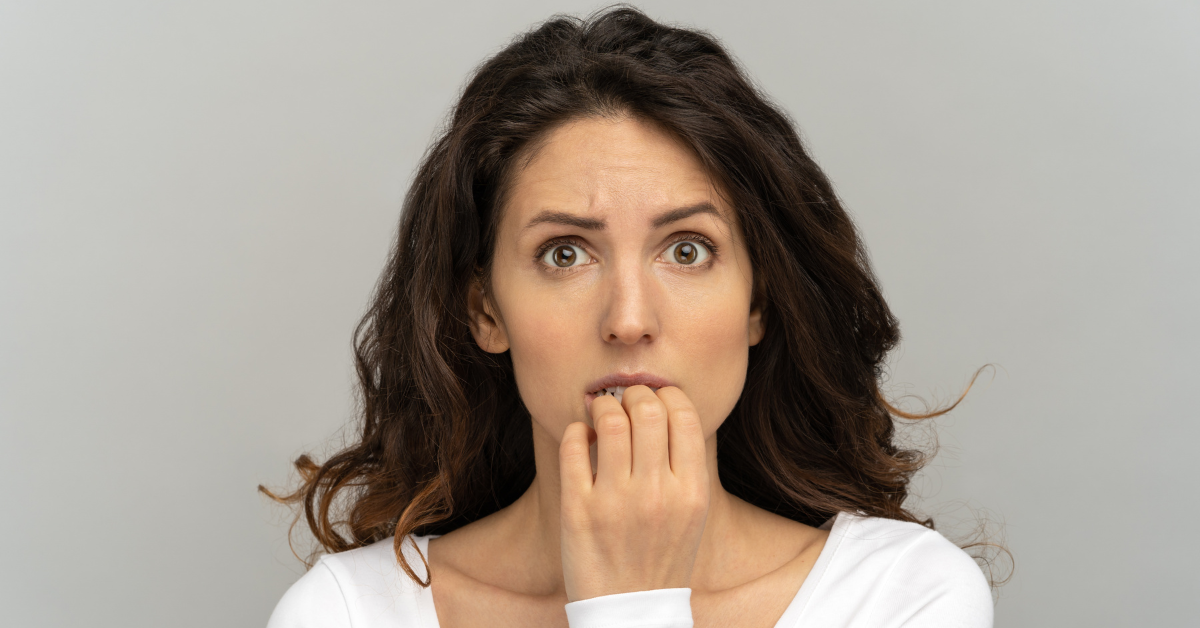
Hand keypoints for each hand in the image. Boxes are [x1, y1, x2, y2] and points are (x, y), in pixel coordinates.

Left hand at [558, 385, 709, 601]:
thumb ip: (684, 464)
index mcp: (692, 491)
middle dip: (633, 393)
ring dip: (602, 406)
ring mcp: (616, 501)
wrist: (631, 612)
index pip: (683, 414)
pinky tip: (581, 437)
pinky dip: (576, 431)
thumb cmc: (661, 556)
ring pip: (610, 421)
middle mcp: (657, 493)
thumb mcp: (692, 512)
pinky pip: (574, 448)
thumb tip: (664, 406)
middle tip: (623, 400)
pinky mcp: (578, 510)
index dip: (666, 394)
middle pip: (647, 408)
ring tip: (600, 412)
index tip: (653, 397)